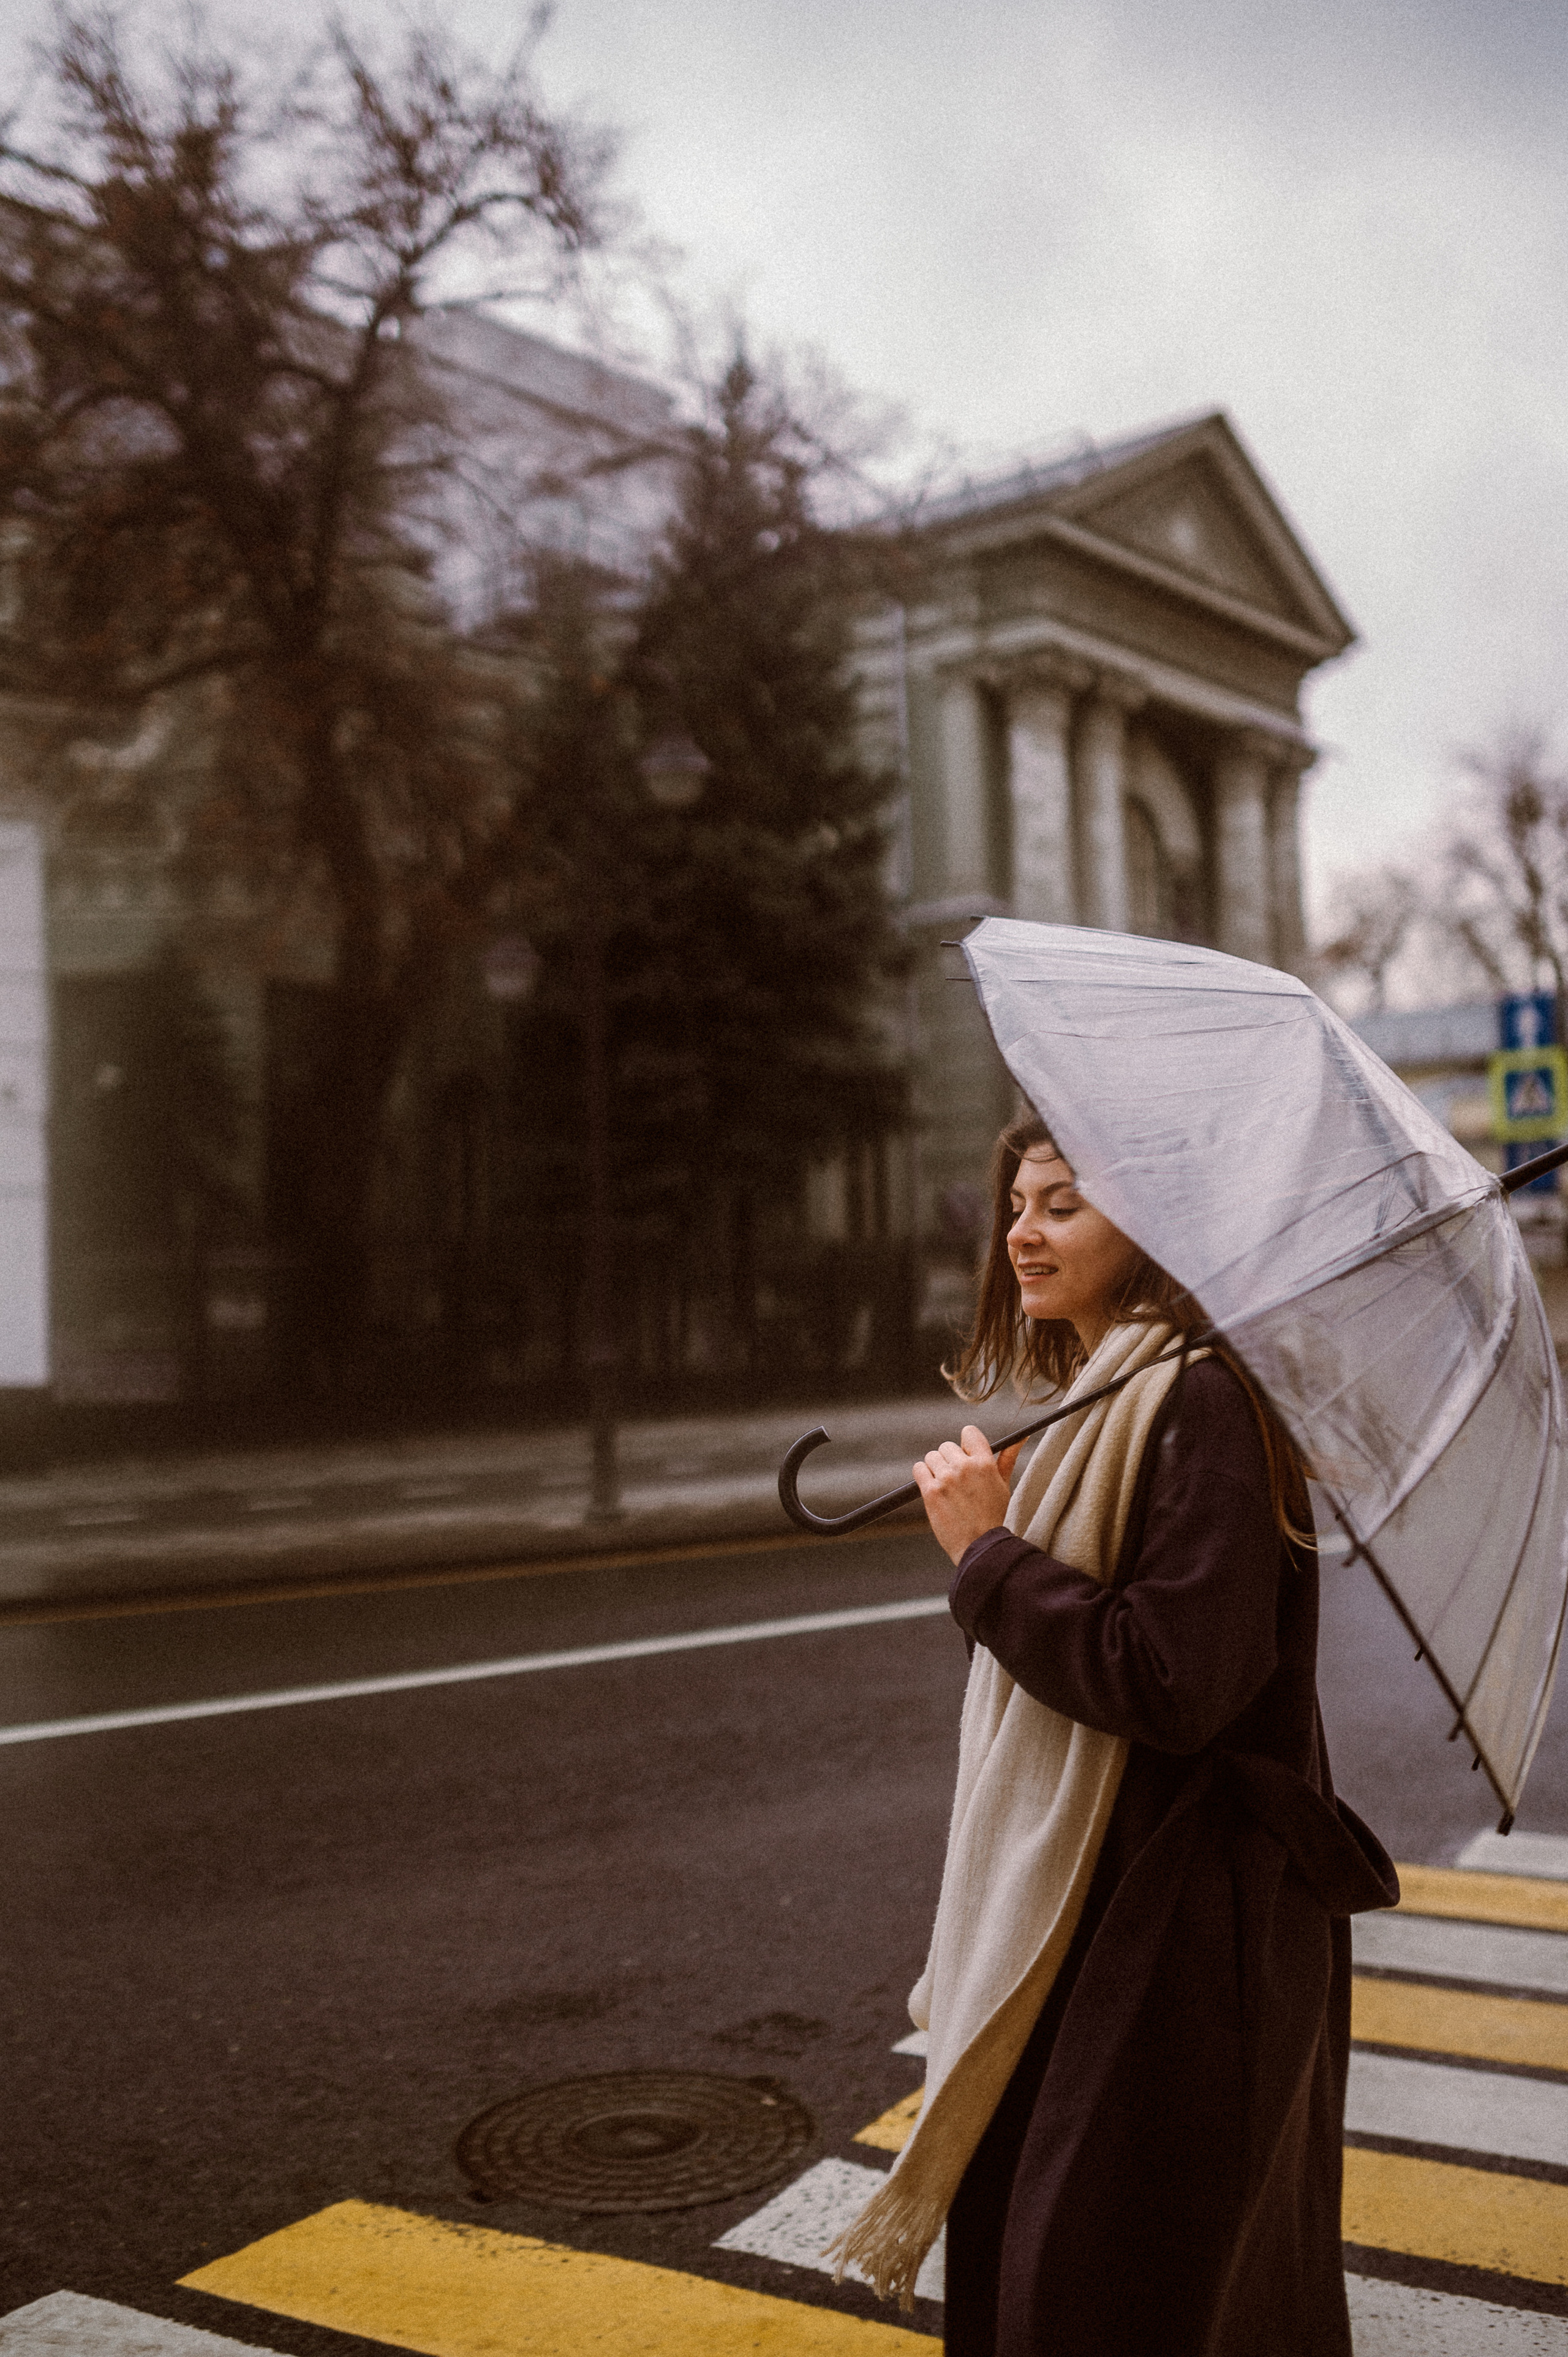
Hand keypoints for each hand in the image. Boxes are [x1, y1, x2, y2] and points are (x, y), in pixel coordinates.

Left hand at [911, 1425, 1022, 1566]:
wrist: (980, 1547)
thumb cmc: (993, 1516)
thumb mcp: (1004, 1484)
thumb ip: (1008, 1457)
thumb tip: (1022, 1436)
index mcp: (985, 1463)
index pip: (969, 1432)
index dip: (965, 1445)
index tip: (966, 1458)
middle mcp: (965, 1467)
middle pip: (946, 1446)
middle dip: (950, 1461)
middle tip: (957, 1482)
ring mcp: (946, 1479)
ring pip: (931, 1457)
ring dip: (935, 1469)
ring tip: (946, 1488)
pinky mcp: (931, 1492)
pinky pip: (919, 1469)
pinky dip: (923, 1476)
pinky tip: (933, 1489)